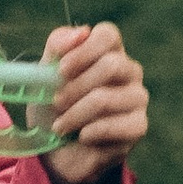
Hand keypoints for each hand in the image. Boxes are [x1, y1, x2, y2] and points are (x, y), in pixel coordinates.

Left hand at [41, 21, 146, 183]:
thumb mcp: (44, 74)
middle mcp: (129, 70)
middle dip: (75, 87)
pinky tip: (81, 137)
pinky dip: (89, 133)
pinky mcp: (138, 126)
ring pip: (106, 98)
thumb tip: (81, 32)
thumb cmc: (54, 107)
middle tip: (55, 102)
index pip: (108, 35)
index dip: (84, 50)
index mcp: (108, 51)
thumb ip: (58, 46)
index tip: (61, 69)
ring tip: (60, 126)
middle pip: (112, 65)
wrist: (58, 151)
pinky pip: (114, 125)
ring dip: (75, 114)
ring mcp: (137, 97)